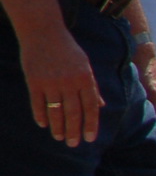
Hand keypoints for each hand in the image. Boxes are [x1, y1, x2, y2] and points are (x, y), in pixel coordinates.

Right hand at [20, 25, 101, 146]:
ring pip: (55, 111)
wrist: (43, 31)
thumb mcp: (85, 66)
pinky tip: (43, 124)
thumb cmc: (68, 50)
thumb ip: (92, 87)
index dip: (90, 125)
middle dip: (74, 131)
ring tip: (59, 137)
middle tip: (73, 144)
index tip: (89, 139)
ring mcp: (51, 82)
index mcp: (85, 79)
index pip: (91, 108)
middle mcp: (70, 82)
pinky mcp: (34, 80)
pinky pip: (38, 102)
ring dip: (58, 126)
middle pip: (73, 113)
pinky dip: (40, 115)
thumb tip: (101, 106)